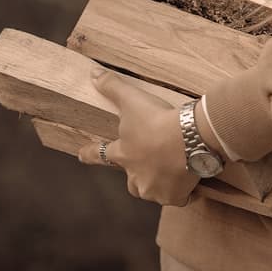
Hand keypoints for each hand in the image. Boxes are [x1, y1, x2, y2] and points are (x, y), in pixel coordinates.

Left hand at [76, 68, 198, 206]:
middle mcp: (135, 177)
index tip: (81, 155)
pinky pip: (176, 197)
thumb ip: (113, 87)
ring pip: (151, 191)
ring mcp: (154, 189)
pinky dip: (180, 192)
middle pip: (130, 182)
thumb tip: (92, 73)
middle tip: (145, 166)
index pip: (99, 154)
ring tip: (168, 173)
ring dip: (156, 184)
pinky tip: (187, 185)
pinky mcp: (174, 196)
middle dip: (134, 175)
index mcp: (123, 154)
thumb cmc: (158, 120)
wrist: (191, 138)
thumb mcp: (133, 100)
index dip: (89, 153)